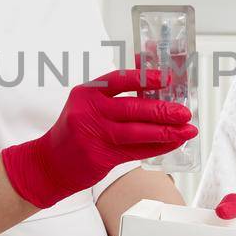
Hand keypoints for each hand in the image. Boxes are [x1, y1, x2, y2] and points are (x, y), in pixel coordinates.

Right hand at [0, 68, 197, 209]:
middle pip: (133, 109)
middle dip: (163, 110)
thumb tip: (148, 72)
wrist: (49, 163)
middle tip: (185, 111)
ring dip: (166, 131)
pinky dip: (158, 147)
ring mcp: (94, 135)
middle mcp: (89, 112)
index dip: (145, 78)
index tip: (167, 78)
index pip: (119, 80)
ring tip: (187, 129)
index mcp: (87, 93)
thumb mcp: (85, 104)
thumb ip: (113, 92)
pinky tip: (173, 143)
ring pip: (138, 132)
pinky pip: (136, 151)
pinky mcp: (100, 157)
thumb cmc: (74, 131)